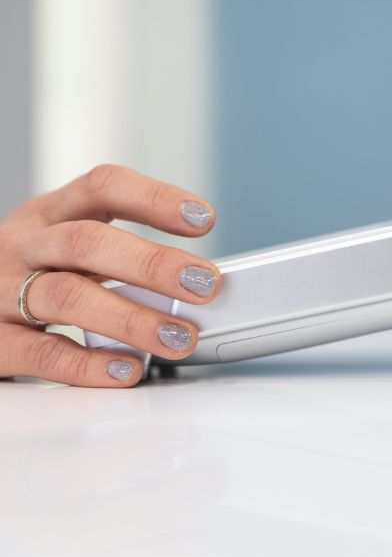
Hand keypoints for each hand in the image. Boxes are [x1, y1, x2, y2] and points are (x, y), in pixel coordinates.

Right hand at [0, 165, 220, 386]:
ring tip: (178, 337)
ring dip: (131, 318)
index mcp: (49, 214)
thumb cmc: (24, 276)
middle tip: (204, 284)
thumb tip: (193, 281)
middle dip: (153, 263)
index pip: (103, 188)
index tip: (203, 218)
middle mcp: (23, 246)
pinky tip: (127, 369)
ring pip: (65, 297)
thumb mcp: (62, 250)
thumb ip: (116, 258)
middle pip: (86, 242)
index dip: (154, 198)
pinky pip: (38, 352)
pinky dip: (87, 364)